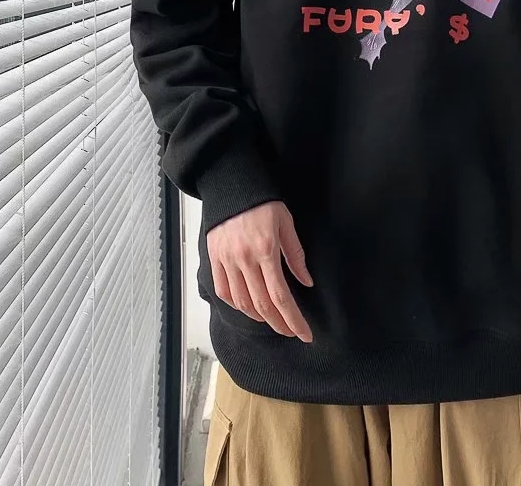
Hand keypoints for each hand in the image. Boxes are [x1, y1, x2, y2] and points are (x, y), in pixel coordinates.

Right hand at [206, 201, 313, 342]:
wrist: (232, 186)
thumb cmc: (263, 203)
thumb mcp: (286, 224)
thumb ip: (295, 255)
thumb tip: (306, 282)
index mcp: (266, 251)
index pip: (281, 296)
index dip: (293, 319)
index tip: (305, 333)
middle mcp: (244, 260)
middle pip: (262, 305)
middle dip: (279, 324)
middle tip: (291, 331)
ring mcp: (226, 261)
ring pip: (242, 302)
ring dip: (259, 317)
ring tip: (274, 320)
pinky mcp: (214, 259)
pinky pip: (224, 291)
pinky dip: (237, 305)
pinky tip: (249, 307)